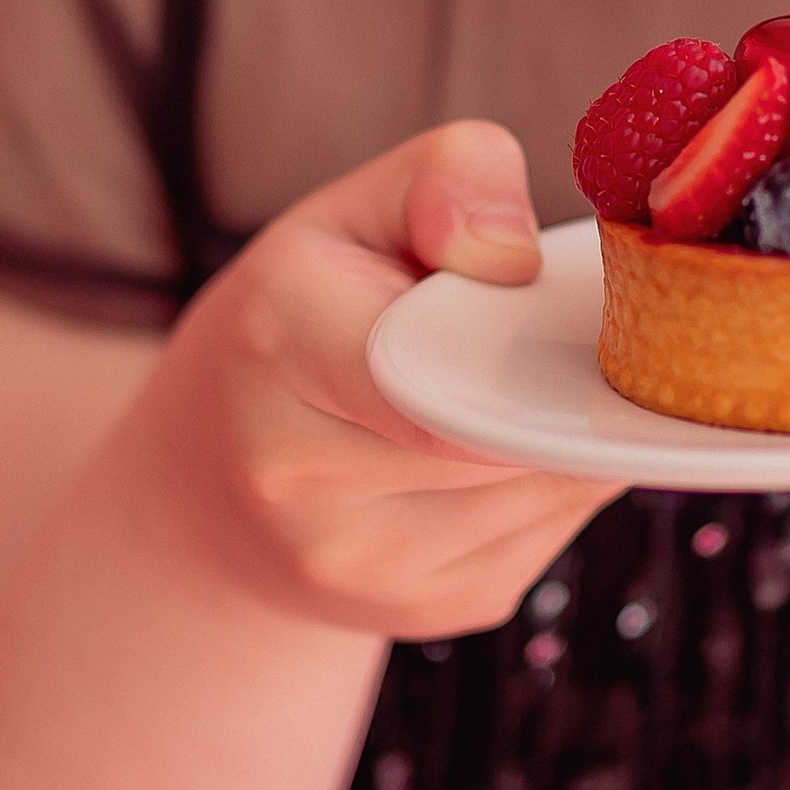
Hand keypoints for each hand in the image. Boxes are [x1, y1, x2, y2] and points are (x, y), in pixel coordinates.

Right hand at [143, 121, 616, 638]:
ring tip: (532, 388)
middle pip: (502, 435)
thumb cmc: (301, 313)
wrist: (207, 480)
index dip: (521, 348)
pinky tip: (510, 448)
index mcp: (279, 342)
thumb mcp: (354, 209)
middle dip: (562, 387)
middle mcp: (297, 476)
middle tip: (582, 339)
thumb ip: (452, 175)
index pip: (434, 375)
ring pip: (539, 493)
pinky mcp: (416, 614)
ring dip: (568, 439)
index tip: (569, 315)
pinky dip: (554, 488)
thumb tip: (517, 259)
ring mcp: (354, 566)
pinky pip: (544, 541)